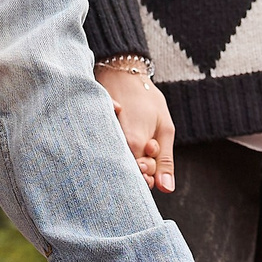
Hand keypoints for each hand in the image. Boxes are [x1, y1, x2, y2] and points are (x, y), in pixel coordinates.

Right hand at [96, 64, 176, 192]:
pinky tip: (122, 129)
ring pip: (119, 162)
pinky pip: (107, 149)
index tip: (153, 150)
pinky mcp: (95, 134)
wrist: (122, 73)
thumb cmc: (147, 99)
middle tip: (149, 142)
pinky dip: (119, 144)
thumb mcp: (165, 129)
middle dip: (142, 165)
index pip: (139, 178)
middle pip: (127, 173)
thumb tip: (166, 189)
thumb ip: (165, 161)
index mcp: (133, 144)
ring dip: (132, 154)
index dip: (149, 173)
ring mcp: (103, 140)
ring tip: (139, 135)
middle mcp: (114, 146)